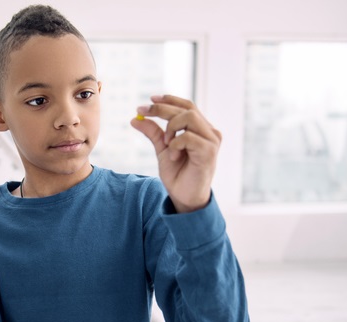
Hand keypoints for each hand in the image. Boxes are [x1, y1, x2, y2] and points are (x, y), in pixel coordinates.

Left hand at [131, 95, 221, 212]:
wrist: (184, 197)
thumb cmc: (178, 174)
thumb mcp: (162, 149)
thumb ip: (153, 133)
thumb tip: (135, 118)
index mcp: (200, 129)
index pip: (187, 105)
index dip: (169, 99)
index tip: (150, 99)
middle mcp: (209, 132)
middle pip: (187, 108)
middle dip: (162, 108)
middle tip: (142, 112)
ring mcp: (211, 141)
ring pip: (189, 117)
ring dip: (170, 128)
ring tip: (165, 144)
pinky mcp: (209, 152)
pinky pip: (188, 137)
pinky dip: (175, 144)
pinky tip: (173, 156)